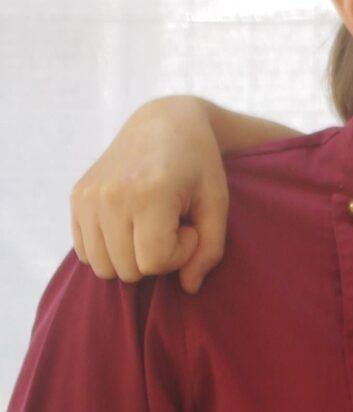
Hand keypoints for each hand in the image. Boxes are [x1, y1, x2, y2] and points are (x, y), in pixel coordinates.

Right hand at [70, 98, 232, 291]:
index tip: (189, 227)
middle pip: (127, 270)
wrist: (164, 123)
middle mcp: (110, 197)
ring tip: (152, 226)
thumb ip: (210, 249)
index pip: (154, 263)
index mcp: (147, 195)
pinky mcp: (76, 198)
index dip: (179, 254)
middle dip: (156, 259)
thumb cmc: (198, 165)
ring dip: (131, 258)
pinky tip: (131, 225)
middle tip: (172, 225)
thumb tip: (188, 287)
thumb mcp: (217, 203)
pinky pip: (86, 252)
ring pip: (103, 267)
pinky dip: (110, 250)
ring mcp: (87, 198)